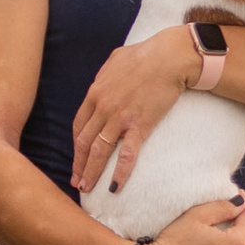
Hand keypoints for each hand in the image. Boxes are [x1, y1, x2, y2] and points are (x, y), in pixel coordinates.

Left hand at [71, 28, 198, 195]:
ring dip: (91, 173)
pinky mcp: (139, 126)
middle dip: (78, 165)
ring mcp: (120, 118)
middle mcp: (103, 108)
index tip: (76, 158)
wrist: (169, 57)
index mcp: (95, 93)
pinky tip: (114, 187)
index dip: (76, 146)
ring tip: (86, 189)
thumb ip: (103, 75)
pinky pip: (127, 154)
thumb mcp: (114, 61)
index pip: (79, 125)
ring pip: (99, 151)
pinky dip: (120, 172)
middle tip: (75, 181)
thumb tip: (101, 83)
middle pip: (84, 142)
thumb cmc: (144, 55)